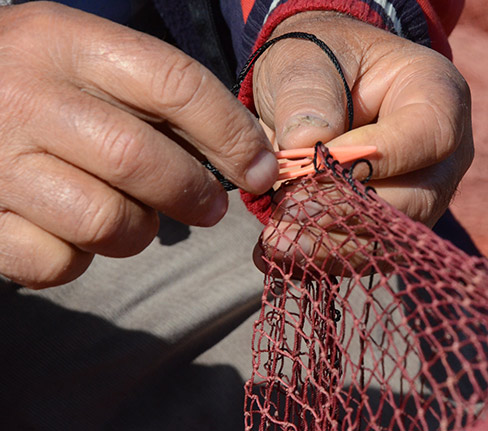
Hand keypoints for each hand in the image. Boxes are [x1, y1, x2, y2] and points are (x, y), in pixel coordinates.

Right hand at [0, 2, 277, 286]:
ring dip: (137, 231)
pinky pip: (56, 263)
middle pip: (139, 159)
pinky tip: (69, 231)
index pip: (174, 84)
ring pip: (103, 220)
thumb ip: (163, 100)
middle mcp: (23, 96)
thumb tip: (253, 155)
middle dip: (193, 193)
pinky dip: (78, 258)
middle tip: (210, 207)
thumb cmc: (37, 84)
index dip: (232, 135)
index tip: (262, 169)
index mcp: (64, 42)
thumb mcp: (91, 63)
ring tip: (131, 214)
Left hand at [251, 12, 473, 270]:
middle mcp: (445, 154)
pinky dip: (329, 255)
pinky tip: (287, 253)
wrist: (324, 86)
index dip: (373, 160)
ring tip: (277, 242)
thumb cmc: (320, 63)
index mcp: (439, 95)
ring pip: (394, 237)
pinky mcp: (400, 225)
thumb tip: (307, 144)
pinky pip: (374, 251)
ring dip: (333, 244)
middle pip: (416, 199)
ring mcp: (428, 194)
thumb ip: (306, 94)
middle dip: (347, 213)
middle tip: (284, 217)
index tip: (311, 170)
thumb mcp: (306, 60)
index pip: (428, 137)